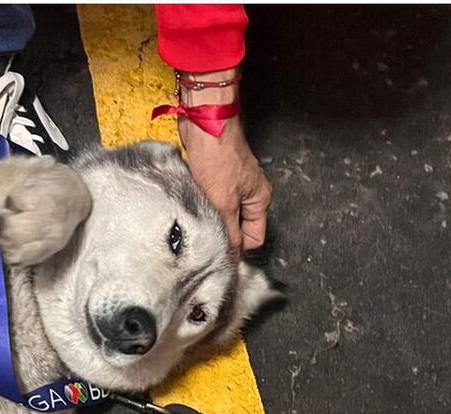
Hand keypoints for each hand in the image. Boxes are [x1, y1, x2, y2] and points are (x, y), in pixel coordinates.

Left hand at [176, 70, 271, 254]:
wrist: (203, 123)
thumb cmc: (217, 156)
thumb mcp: (223, 202)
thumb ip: (229, 231)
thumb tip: (232, 254)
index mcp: (259, 199)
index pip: (254, 238)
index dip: (237, 248)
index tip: (218, 253)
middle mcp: (250, 193)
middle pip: (238, 226)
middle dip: (221, 233)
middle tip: (202, 238)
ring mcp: (233, 184)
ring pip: (222, 213)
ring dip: (210, 218)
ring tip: (196, 219)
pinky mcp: (216, 177)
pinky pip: (210, 200)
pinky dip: (202, 204)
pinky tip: (191, 205)